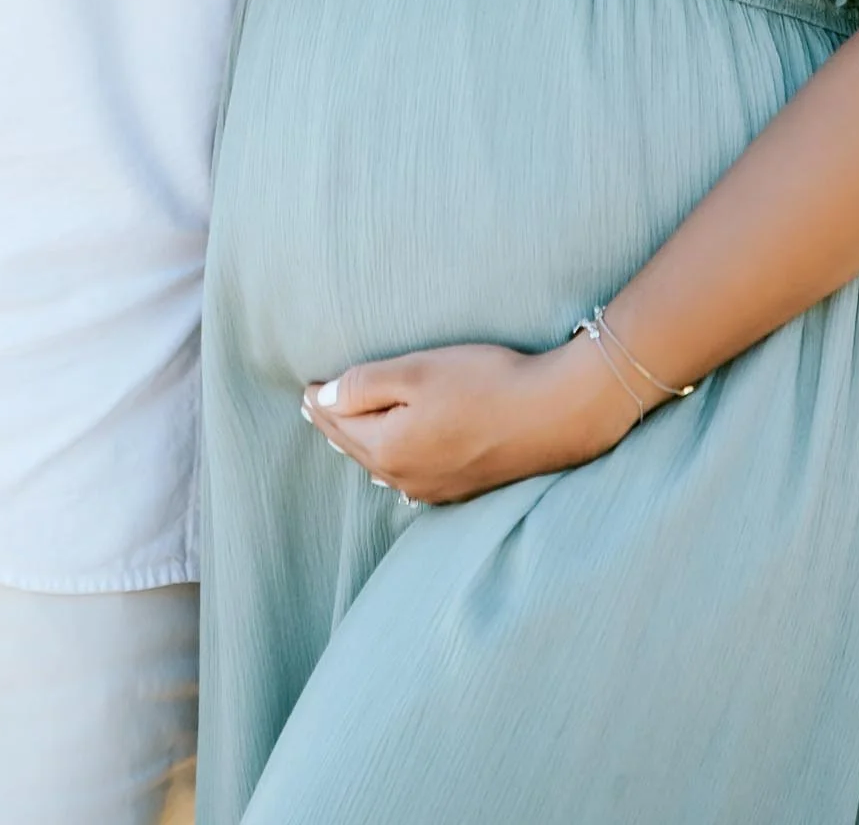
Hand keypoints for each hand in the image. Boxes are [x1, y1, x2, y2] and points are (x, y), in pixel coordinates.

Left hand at [301, 334, 642, 505]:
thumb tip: (320, 399)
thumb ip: (364, 386)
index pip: (338, 424)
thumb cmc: (485, 383)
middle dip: (333, 425)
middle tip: (312, 405)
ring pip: (382, 465)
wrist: (554, 414)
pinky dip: (392, 460)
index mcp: (388, 449)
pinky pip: (410, 476)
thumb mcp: (417, 371)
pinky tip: (393, 460)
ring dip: (362, 443)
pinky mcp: (462, 487)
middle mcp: (407, 478)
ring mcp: (436, 488)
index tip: (304, 387)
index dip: (320, 402)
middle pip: (357, 448)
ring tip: (345, 428)